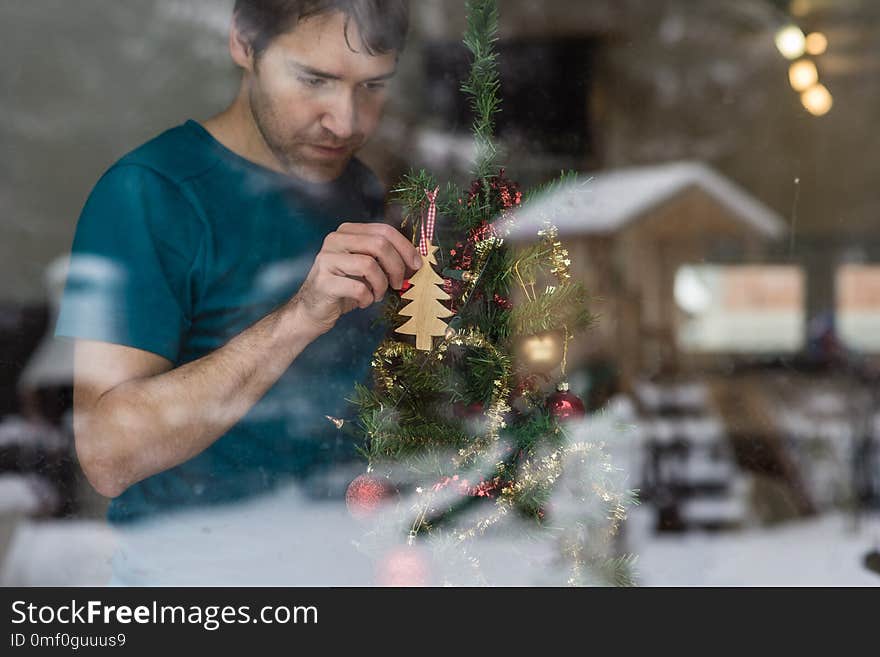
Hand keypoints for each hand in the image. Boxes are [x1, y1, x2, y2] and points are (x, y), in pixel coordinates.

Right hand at [291, 222, 422, 335]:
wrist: (313, 310)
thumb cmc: (345, 288)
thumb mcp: (366, 267)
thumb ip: (384, 258)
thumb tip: (415, 260)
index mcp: (347, 231)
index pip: (384, 230)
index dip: (405, 247)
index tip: (416, 265)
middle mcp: (335, 240)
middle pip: (379, 244)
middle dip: (397, 266)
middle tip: (399, 284)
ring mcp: (327, 259)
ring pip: (370, 265)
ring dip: (381, 285)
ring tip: (377, 295)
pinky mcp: (324, 282)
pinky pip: (359, 288)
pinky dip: (368, 298)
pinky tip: (364, 302)